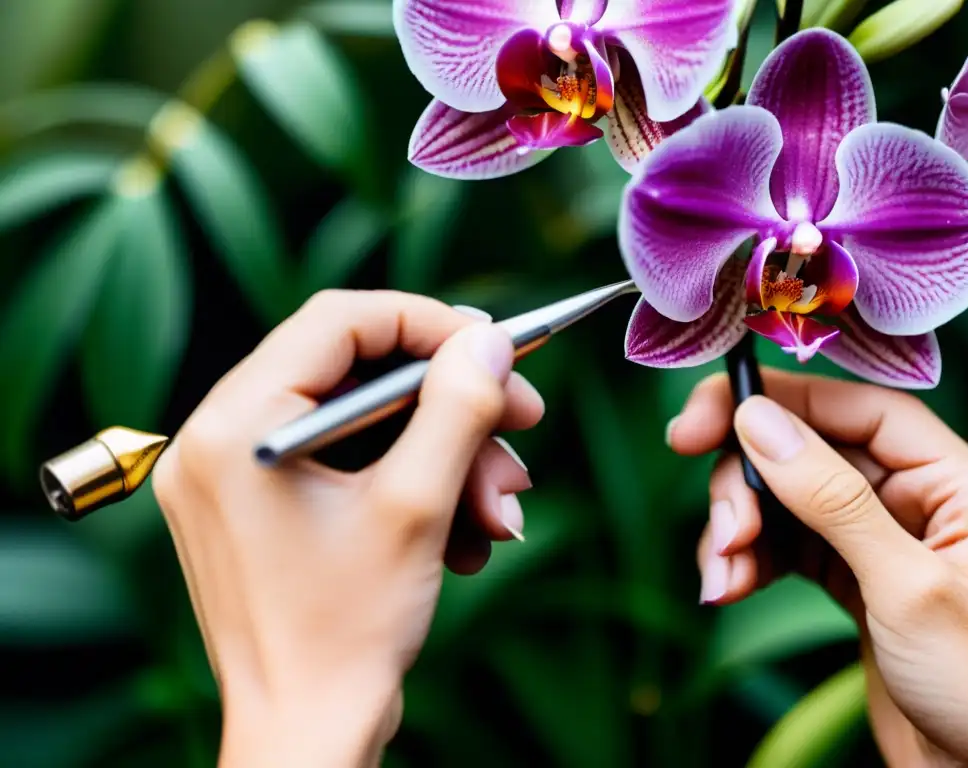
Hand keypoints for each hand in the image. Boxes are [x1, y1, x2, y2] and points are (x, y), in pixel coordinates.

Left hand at [151, 290, 543, 766]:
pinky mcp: (262, 506)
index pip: (339, 321)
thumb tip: (490, 343)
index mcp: (236, 426)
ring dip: (445, 456)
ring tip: (499, 510)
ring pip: (365, 424)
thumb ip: (456, 410)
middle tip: (522, 422)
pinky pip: (349, 464)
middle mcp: (221, 439)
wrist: (307, 739)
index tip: (497, 347)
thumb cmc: (346, 638)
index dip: (429, 322)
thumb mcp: (417, 508)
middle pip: (357, 373)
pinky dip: (413, 485)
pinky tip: (464, 535)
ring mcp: (237, 475)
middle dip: (451, 404)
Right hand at [670, 371, 967, 767]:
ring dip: (739, 529)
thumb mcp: (907, 587)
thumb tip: (759, 423)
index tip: (709, 417)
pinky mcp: (847, 576)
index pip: (856, 408)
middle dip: (748, 482)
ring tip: (724, 575)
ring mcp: (876, 538)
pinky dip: (748, 559)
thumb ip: (832, 499)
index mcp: (955, 483)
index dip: (780, 401)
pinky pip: (782, 543)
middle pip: (807, 451)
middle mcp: (914, 500)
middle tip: (723, 527)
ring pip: (784, 498)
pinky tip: (730, 586)